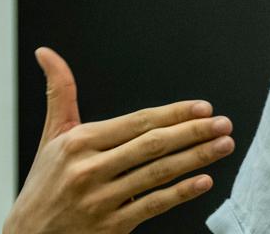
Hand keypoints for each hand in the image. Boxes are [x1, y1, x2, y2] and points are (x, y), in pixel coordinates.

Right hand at [2, 47, 234, 233]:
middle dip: (193, 132)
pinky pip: (153, 205)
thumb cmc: (45, 184)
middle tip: (224, 123)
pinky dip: (181, 192)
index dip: (173, 113)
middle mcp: (89, 169)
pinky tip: (204, 180)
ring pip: (158, 173)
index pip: (137, 122)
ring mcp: (101, 200)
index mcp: (79, 143)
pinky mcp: (111, 226)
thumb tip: (46, 52)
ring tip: (223, 145)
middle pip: (152, 145)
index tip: (203, 108)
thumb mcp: (52, 137)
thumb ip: (60, 93)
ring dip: (196, 158)